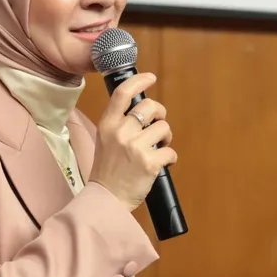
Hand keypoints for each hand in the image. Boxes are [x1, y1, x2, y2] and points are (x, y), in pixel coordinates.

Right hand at [88, 72, 177, 210]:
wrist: (106, 199)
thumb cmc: (108, 170)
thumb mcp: (105, 140)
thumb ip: (120, 124)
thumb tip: (142, 111)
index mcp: (108, 124)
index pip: (122, 93)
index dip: (139, 81)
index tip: (150, 77)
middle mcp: (121, 132)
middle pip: (150, 107)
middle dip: (160, 114)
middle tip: (158, 126)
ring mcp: (135, 147)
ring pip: (164, 128)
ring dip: (166, 138)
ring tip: (158, 149)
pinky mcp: (149, 162)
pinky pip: (171, 152)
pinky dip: (170, 158)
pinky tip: (162, 163)